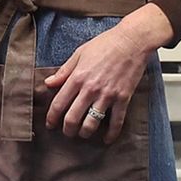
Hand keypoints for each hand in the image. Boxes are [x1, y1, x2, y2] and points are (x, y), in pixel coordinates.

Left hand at [44, 14, 160, 141]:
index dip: (52, 117)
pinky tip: (107, 139)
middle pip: (73, 117)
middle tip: (66, 132)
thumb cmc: (105, 44)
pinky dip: (112, 133)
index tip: (50, 124)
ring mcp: (108, 95)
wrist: (132, 41)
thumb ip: (63, 71)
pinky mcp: (123, 98)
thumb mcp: (78, 54)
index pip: (59, 103)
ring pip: (92, 122)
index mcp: (77, 78)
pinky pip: (117, 120)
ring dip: (86, 132)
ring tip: (83, 134)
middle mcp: (90, 89)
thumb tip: (48, 83)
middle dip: (67, 129)